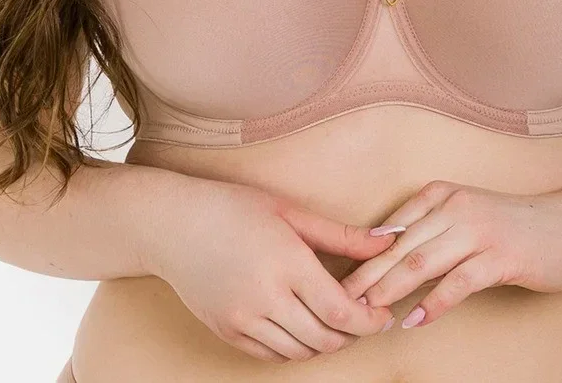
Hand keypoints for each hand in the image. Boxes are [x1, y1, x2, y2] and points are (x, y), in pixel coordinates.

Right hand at [146, 173, 397, 361]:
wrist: (172, 224)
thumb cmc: (232, 207)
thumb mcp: (290, 211)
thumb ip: (341, 234)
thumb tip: (389, 239)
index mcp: (287, 262)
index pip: (341, 311)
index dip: (370, 320)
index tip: (383, 314)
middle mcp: (266, 297)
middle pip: (325, 338)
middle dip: (353, 333)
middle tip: (365, 317)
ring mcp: (244, 319)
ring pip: (300, 352)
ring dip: (325, 343)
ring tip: (336, 321)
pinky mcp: (227, 331)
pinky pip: (272, 355)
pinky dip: (295, 348)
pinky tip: (303, 327)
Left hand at [338, 179, 561, 328]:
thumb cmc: (515, 226)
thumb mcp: (468, 216)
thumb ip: (431, 227)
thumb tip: (385, 250)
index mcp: (443, 193)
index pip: (392, 226)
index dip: (363, 254)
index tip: (336, 278)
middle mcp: (457, 206)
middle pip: (400, 245)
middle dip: (366, 275)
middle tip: (337, 300)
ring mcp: (479, 230)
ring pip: (423, 261)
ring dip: (391, 288)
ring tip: (367, 312)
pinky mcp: (501, 256)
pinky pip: (458, 282)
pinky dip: (433, 302)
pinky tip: (415, 319)